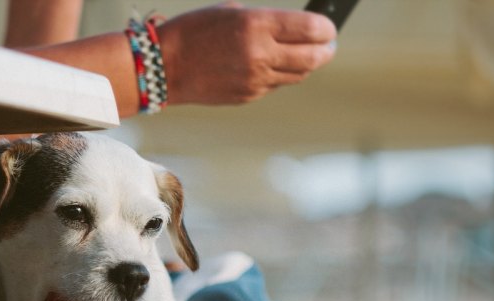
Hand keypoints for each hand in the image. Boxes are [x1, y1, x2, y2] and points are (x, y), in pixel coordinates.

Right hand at [157, 2, 336, 104]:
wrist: (164, 66)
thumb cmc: (194, 32)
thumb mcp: (231, 12)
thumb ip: (265, 22)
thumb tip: (291, 31)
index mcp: (256, 26)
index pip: (310, 29)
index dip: (326, 29)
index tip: (329, 29)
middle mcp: (260, 54)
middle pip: (312, 57)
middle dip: (325, 50)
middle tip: (328, 46)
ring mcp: (254, 79)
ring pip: (297, 75)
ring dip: (307, 65)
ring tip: (309, 56)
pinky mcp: (247, 96)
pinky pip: (275, 85)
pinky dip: (281, 75)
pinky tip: (277, 66)